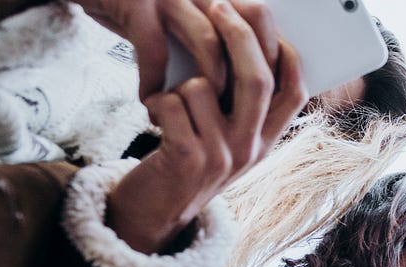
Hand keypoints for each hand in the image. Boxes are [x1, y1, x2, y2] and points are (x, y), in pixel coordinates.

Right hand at [76, 0, 272, 97]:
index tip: (266, 98)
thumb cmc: (137, 11)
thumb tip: (242, 83)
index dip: (269, 58)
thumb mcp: (178, 19)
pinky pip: (154, 49)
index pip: (260, 20)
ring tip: (200, 115)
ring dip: (205, 85)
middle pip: (243, 31)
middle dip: (244, 78)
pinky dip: (153, 83)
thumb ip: (210, 40)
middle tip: (238, 115)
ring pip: (208, 42)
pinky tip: (149, 103)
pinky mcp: (137, 4)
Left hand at [105, 1, 304, 253]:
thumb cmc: (188, 164)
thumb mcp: (228, 141)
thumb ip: (244, 107)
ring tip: (173, 103)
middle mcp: (250, 149)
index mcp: (267, 142)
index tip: (270, 24)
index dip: (287, 53)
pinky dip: (157, 102)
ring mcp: (222, 156)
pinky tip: (155, 119)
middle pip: (257, 77)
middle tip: (217, 6)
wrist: (154, 215)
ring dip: (180, 84)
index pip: (295, 90)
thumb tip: (249, 47)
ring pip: (204, 85)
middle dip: (237, 34)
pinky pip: (172, 102)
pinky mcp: (187, 159)